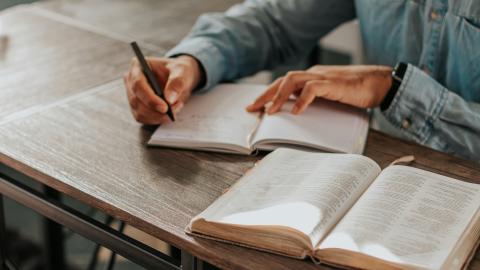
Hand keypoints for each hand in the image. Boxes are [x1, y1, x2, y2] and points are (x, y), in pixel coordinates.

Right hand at [124, 55, 202, 123]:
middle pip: (136, 101)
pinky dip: (157, 119)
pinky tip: (169, 113)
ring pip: (139, 113)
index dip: (150, 98)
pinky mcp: (137, 107)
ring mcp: (133, 95)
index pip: (138, 85)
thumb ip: (177, 83)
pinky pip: (144, 118)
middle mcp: (131, 80)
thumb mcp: (182, 71)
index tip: (164, 108)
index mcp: (138, 66)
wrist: (180, 78)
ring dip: (158, 116)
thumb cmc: (178, 70)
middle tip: (174, 112)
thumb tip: (169, 99)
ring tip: (175, 109)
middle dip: (156, 111)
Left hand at [246, 65, 392, 114]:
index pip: (283, 83)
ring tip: (271, 111)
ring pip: (293, 80)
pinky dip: (302, 99)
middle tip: (252, 109)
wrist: (380, 83)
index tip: (254, 107)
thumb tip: (297, 119)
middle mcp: (314, 75)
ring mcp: (323, 77)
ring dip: (279, 96)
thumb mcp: (330, 99)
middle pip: (282, 80)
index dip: (267, 94)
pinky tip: (296, 111)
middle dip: (265, 95)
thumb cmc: (357, 92)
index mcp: (312, 79)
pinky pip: (312, 88)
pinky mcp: (334, 83)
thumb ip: (315, 104)